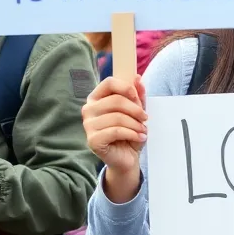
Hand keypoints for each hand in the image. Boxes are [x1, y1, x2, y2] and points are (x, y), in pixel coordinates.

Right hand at [83, 76, 147, 198]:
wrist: (127, 157)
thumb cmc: (129, 132)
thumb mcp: (137, 112)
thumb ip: (137, 96)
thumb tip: (137, 77)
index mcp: (97, 98)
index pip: (109, 82)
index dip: (126, 87)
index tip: (138, 97)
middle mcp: (89, 109)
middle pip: (116, 100)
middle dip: (136, 110)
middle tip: (145, 119)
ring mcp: (88, 125)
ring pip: (117, 117)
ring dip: (136, 124)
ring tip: (143, 130)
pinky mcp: (92, 140)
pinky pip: (115, 131)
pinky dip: (132, 134)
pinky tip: (140, 138)